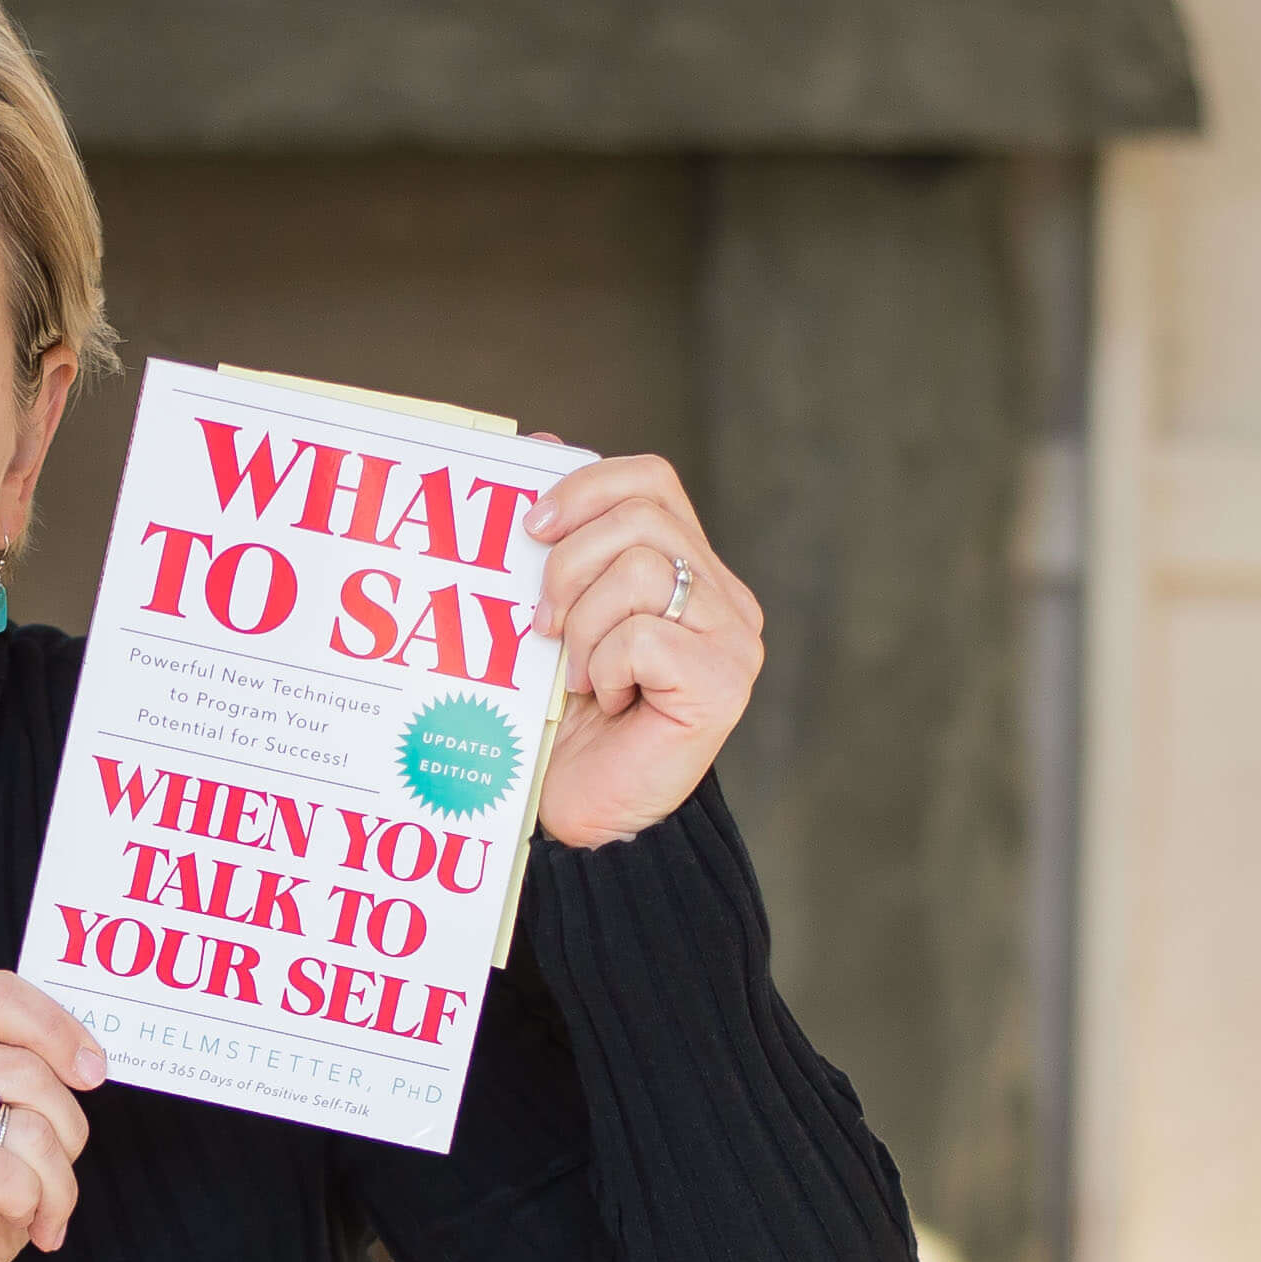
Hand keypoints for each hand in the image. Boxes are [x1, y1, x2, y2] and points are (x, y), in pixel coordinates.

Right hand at [0, 969, 103, 1261]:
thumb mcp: (1, 1131)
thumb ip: (25, 1079)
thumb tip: (88, 1056)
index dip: (56, 1027)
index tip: (92, 1071)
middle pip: (26, 1069)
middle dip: (68, 1134)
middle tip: (56, 1181)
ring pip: (26, 1125)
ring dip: (56, 1184)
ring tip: (37, 1214)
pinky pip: (5, 1174)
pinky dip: (29, 1207)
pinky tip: (15, 1227)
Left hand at [518, 452, 762, 849]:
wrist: (579, 819)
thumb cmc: (560, 725)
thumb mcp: (550, 622)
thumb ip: (555, 544)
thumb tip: (535, 442)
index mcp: (686, 571)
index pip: (651, 481)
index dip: (586, 488)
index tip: (529, 529)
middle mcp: (722, 599)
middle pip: (644, 517)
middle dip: (570, 564)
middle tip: (543, 626)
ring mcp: (731, 641)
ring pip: (645, 570)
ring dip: (585, 625)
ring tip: (577, 677)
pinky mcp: (722, 684)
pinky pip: (645, 634)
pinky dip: (605, 666)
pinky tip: (606, 703)